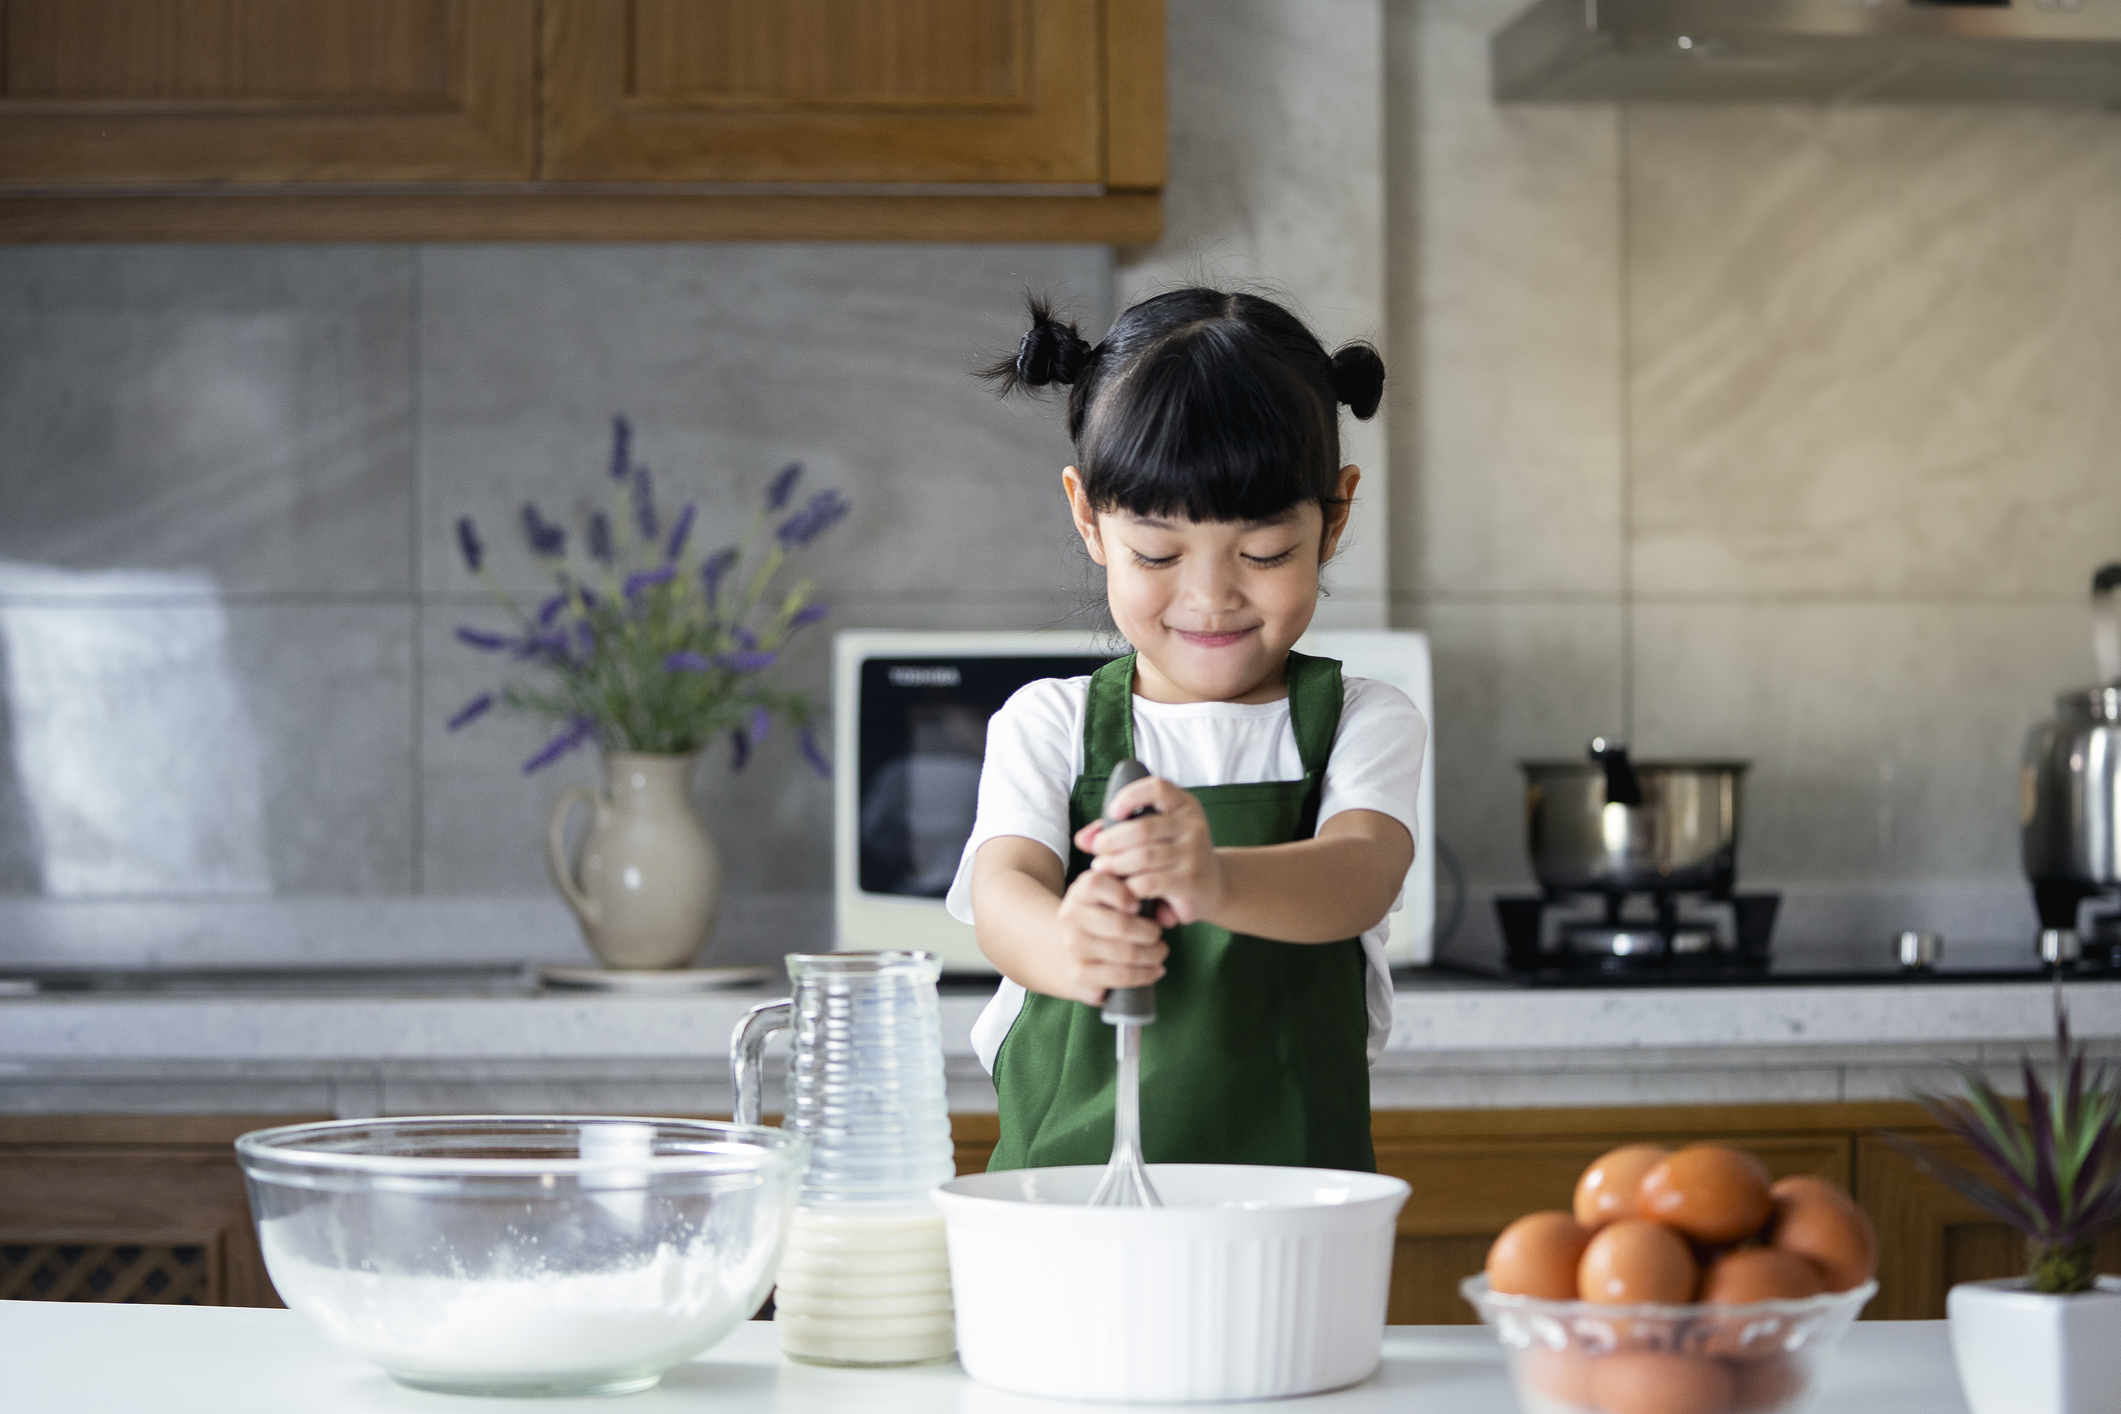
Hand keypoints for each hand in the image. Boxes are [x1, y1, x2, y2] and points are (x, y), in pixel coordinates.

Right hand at [1050, 868, 1167, 1004]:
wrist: (1062, 954)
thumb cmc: (1098, 921)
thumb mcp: (1104, 898)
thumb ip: (1128, 891)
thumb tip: (1161, 905)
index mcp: (1079, 893)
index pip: (1097, 884)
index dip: (1123, 894)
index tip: (1139, 906)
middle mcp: (1071, 919)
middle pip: (1121, 925)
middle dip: (1150, 932)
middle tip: (1158, 935)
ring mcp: (1074, 949)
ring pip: (1127, 953)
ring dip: (1153, 954)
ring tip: (1160, 952)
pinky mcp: (1080, 975)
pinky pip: (1122, 975)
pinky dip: (1145, 974)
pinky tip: (1155, 971)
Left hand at [1074, 775, 1224, 926]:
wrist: (1212, 888)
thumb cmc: (1172, 856)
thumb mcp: (1152, 836)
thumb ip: (1116, 831)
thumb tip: (1082, 839)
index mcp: (1184, 805)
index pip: (1157, 788)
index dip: (1130, 796)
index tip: (1112, 812)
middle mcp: (1193, 825)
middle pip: (1142, 828)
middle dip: (1111, 840)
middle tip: (1097, 852)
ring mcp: (1194, 853)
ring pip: (1143, 857)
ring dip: (1115, 864)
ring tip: (1102, 868)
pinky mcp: (1190, 882)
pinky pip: (1148, 882)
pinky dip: (1129, 886)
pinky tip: (1122, 888)